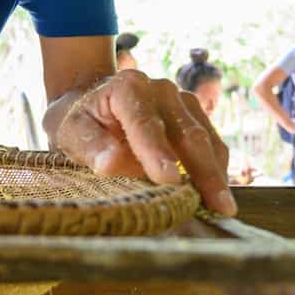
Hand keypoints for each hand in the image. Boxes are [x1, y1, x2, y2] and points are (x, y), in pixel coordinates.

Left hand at [52, 70, 235, 215]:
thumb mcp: (71, 132)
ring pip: (206, 139)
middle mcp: (160, 89)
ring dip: (216, 174)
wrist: (91, 102)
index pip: (145, 123)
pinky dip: (216, 168)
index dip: (157, 153)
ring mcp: (182, 100)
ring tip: (223, 207)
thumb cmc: (80, 121)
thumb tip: (111, 164)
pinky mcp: (194, 115)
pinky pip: (212, 143)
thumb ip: (91, 146)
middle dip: (202, 170)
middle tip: (215, 204)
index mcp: (128, 87)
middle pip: (187, 132)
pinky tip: (217, 194)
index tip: (168, 181)